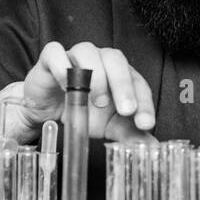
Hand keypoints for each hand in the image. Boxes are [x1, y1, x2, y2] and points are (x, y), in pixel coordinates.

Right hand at [0, 41, 156, 144]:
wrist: (47, 112)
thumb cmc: (83, 112)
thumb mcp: (109, 126)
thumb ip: (130, 134)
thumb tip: (152, 148)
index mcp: (120, 74)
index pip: (138, 83)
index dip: (145, 103)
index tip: (146, 123)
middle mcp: (100, 60)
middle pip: (116, 60)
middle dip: (124, 85)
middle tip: (127, 110)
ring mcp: (75, 56)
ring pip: (88, 51)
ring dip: (96, 76)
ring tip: (98, 101)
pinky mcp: (50, 59)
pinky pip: (56, 53)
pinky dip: (62, 66)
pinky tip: (67, 86)